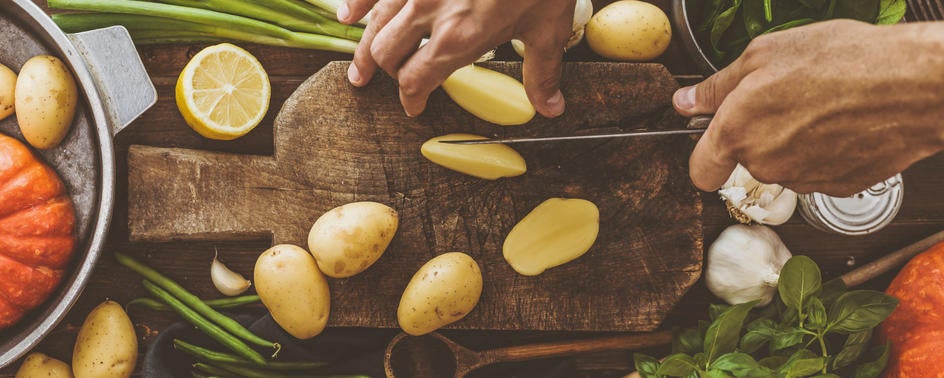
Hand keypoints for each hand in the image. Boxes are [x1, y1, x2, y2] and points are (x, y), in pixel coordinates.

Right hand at [337, 0, 574, 117]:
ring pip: (376, 22)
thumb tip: (550, 106)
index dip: (410, 99)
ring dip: (363, 48)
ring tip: (359, 68)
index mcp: (459, 38)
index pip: (416, 81)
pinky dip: (358, 3)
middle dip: (389, 72)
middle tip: (390, 82)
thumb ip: (541, 70)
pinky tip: (348, 15)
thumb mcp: (547, 27)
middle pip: (387, 53)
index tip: (413, 106)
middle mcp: (430, 12)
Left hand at [675, 19, 943, 195]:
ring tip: (822, 105)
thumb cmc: (842, 61)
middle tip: (786, 98)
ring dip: (793, 142)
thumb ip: (717, 86)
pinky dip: (824, 152)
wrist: (913, 84)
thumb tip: (685, 102)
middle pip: (747, 160)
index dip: (704, 157)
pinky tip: (843, 124)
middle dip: (758, 134)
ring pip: (784, 166)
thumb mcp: (765, 55)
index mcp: (737, 132)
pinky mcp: (836, 187)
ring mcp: (802, 180)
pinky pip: (817, 171)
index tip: (713, 143)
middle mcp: (765, 164)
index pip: (700, 171)